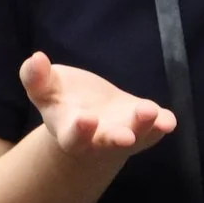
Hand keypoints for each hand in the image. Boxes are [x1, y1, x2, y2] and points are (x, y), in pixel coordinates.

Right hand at [20, 53, 176, 156]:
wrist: (90, 119)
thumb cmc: (63, 101)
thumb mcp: (45, 89)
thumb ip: (36, 77)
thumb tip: (35, 59)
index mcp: (69, 131)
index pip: (73, 137)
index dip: (79, 130)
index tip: (86, 119)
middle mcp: (99, 139)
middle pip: (106, 143)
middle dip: (115, 139)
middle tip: (124, 136)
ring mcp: (125, 133)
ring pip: (137, 135)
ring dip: (144, 126)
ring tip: (149, 111)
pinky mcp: (144, 126)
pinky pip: (155, 129)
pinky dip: (162, 124)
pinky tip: (168, 119)